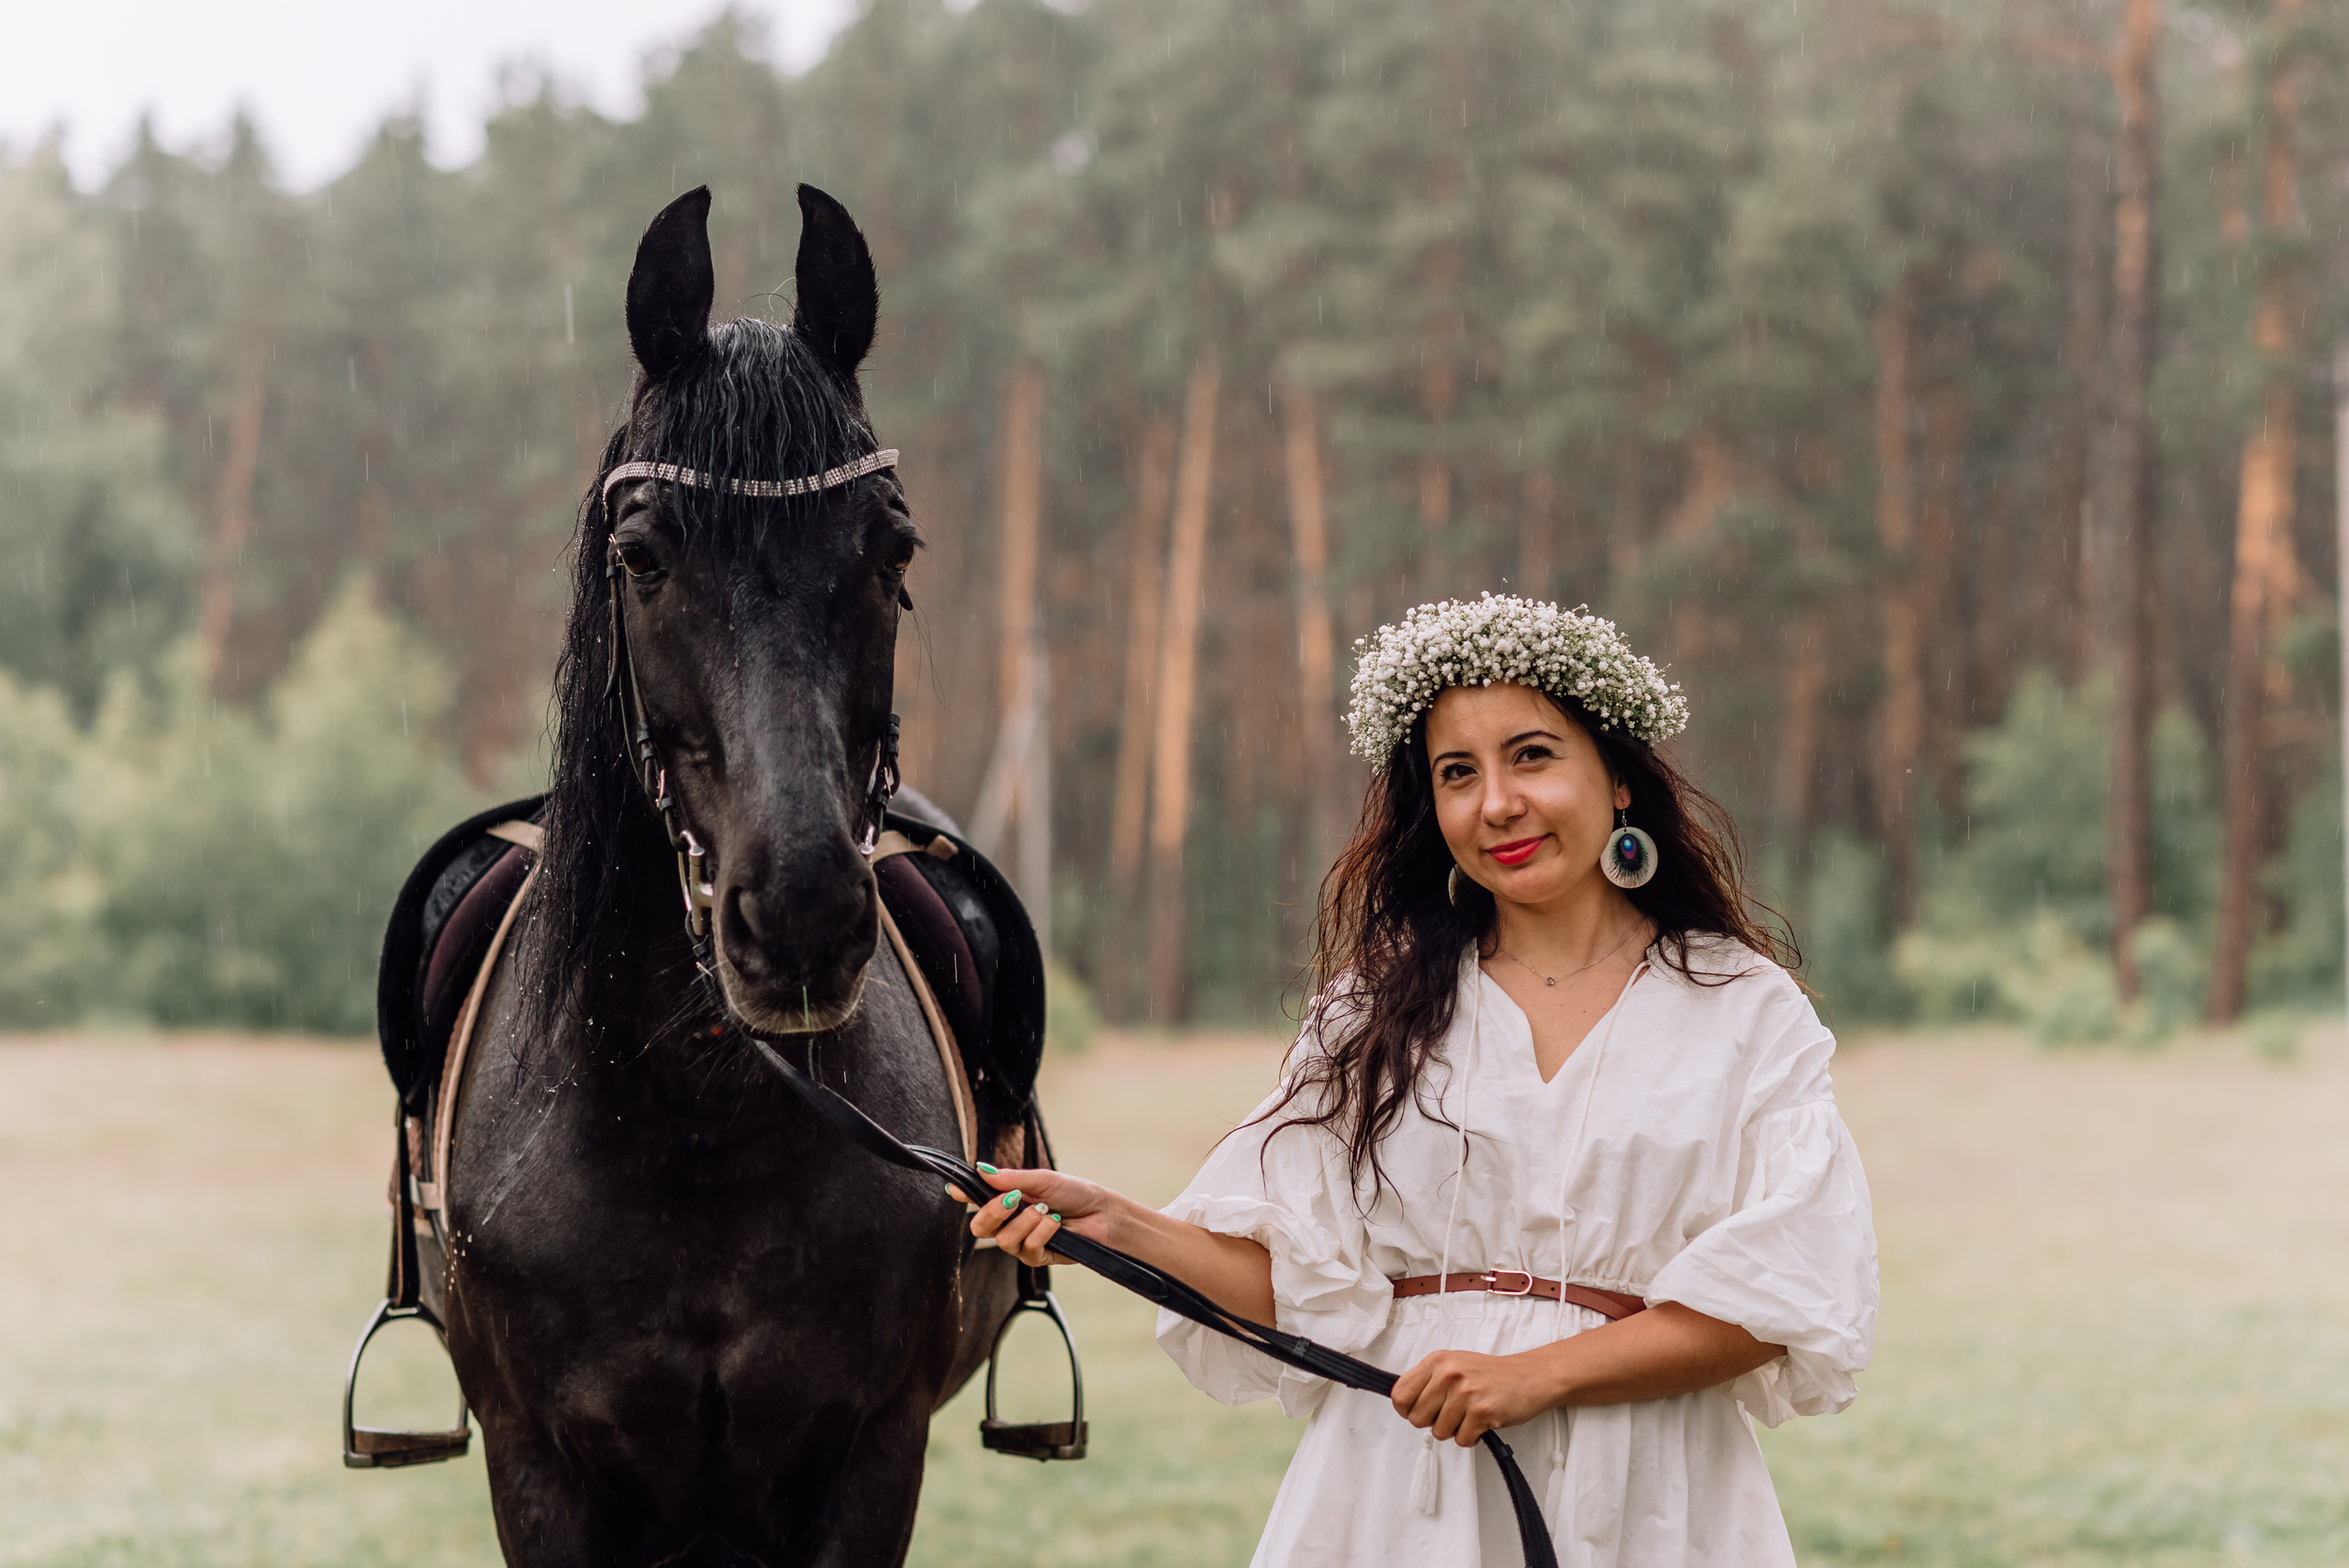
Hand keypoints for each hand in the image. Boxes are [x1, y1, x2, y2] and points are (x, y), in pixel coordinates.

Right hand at [946, 1166, 1114, 1267]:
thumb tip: (981, 1170)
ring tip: (1046, 1210)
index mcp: (1007, 1199)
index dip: (963, 1195)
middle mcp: (1009, 1222)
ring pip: (1003, 1239)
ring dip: (1026, 1221)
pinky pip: (1027, 1249)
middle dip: (992, 1212)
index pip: (977, 1198)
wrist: (1101, 1213)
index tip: (955, 1190)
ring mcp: (1021, 1242)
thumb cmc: (1074, 1192)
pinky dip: (1042, 1232)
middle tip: (1012, 1199)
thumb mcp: (1043, 1180)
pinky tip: (1055, 1224)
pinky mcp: (1037, 1257)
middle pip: (980, 1227)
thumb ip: (1012, 1178)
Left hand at [1391, 1349, 1553, 1447]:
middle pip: (1417, 1418)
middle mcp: (1448, 1374)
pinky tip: (1482, 1422)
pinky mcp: (1482, 1411)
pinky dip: (1471, 1437)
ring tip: (1470, 1415)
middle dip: (1433, 1423)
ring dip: (1455, 1431)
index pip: (1400, 1394)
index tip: (1420, 1412)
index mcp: (1437, 1361)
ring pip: (1440, 1432)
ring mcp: (1465, 1392)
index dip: (1407, 1410)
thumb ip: (1429, 1381)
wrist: (1530, 1376)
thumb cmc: (1491, 1375)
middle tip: (1452, 1414)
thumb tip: (1404, 1403)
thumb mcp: (1453, 1365)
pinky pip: (1462, 1440)